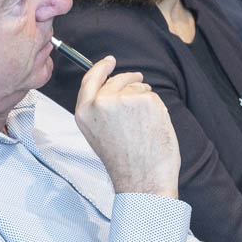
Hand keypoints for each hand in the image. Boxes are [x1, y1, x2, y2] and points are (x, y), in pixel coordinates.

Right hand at [73, 55, 179, 197]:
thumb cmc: (125, 164)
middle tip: (141, 82)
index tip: (109, 61)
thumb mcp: (99, 134)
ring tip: (145, 126)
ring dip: (145, 98)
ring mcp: (123, 99)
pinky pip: (152, 96)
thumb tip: (118, 89)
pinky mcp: (145, 100)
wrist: (143, 180)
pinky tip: (153, 127)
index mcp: (84, 112)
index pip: (90, 80)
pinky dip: (156, 108)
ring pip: (137, 87)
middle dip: (130, 80)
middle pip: (117, 80)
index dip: (100, 68)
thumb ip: (102, 110)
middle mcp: (100, 103)